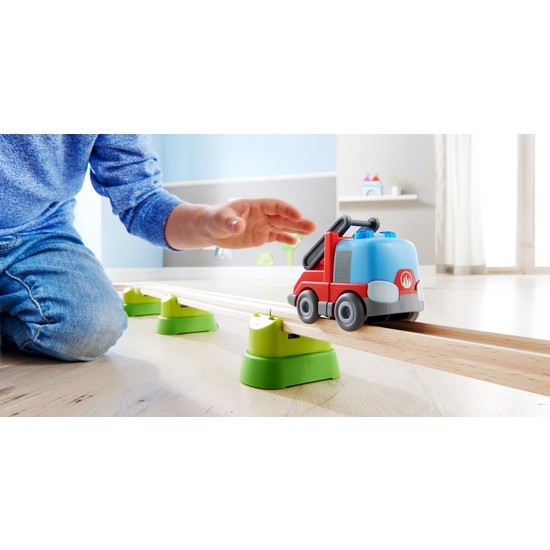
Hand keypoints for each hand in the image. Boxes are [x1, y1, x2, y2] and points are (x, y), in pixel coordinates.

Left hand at [165, 198, 316, 249]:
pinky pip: (275, 237)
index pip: (274, 205)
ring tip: (310, 231)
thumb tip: (238, 225)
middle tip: (311, 226)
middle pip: (282, 217)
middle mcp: (260, 215)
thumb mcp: (219, 219)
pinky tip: (295, 242)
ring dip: (296, 229)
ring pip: (282, 226)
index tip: (297, 215)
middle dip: (297, 221)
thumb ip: (230, 222)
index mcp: (253, 206)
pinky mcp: (260, 236)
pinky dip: (285, 239)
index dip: (286, 210)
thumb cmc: (213, 219)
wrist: (209, 229)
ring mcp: (261, 225)